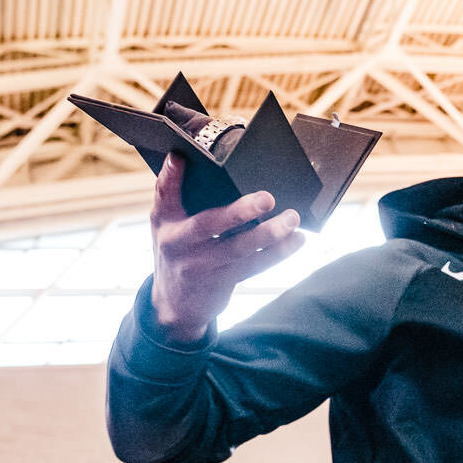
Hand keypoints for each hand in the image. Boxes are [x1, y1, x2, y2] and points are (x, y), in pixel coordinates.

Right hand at [149, 153, 305, 341]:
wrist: (175, 304)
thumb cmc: (176, 251)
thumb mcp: (164, 224)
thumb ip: (169, 194)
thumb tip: (180, 157)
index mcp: (166, 223)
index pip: (164, 196)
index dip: (170, 178)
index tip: (180, 157)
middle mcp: (181, 245)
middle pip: (209, 224)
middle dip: (239, 211)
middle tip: (267, 198)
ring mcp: (203, 266)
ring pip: (240, 248)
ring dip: (270, 234)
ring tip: (293, 218)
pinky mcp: (224, 281)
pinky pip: (255, 265)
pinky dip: (279, 252)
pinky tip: (298, 239)